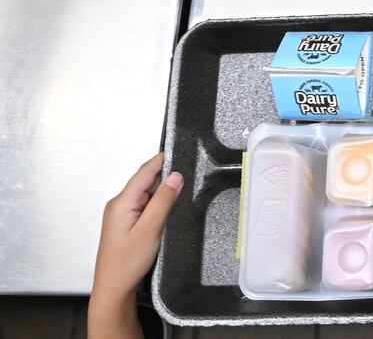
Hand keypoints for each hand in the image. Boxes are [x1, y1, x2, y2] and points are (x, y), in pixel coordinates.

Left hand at [92, 154, 181, 302]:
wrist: (114, 288)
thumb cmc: (126, 263)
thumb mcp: (150, 229)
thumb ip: (163, 201)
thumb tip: (175, 176)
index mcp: (122, 202)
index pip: (145, 171)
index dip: (163, 160)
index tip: (181, 151)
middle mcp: (119, 205)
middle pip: (146, 180)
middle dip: (167, 176)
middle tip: (189, 174)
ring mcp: (122, 214)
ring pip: (147, 193)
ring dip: (163, 191)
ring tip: (182, 191)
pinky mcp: (127, 223)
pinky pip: (145, 205)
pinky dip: (159, 203)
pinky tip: (169, 209)